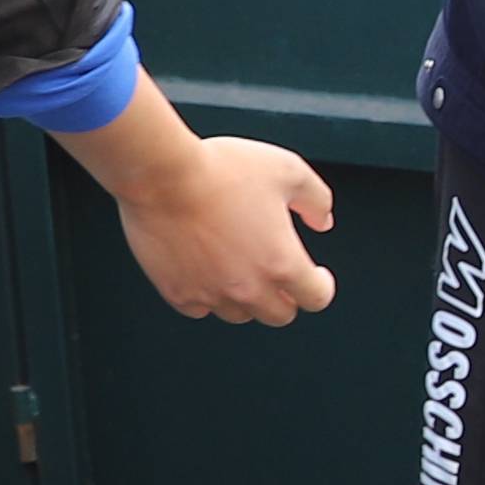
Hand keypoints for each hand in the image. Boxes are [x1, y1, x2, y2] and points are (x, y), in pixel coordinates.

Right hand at [119, 132, 336, 322]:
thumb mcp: (287, 170)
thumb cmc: (220, 169)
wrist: (161, 174)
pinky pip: (200, 309)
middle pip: (280, 315)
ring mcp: (211, 293)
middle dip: (286, 297)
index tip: (316, 278)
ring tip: (241, 271)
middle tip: (280, 278)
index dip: (320, 287)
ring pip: (239, 315)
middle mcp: (249, 287)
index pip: (316, 298)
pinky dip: (208, 296)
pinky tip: (208, 274)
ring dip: (246, 299)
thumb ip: (316, 199)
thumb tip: (323, 220)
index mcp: (282, 262)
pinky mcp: (177, 292)